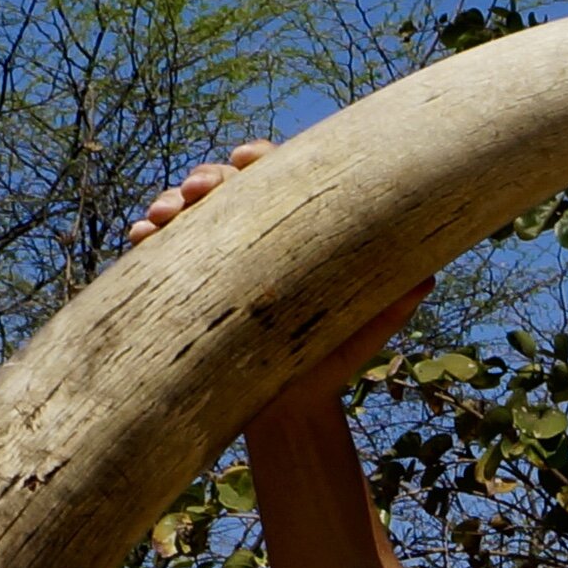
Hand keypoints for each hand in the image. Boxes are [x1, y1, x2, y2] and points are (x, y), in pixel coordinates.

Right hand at [134, 141, 435, 418]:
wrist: (291, 408)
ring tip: (160, 216)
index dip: (260, 159)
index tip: (248, 159)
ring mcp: (215, 257)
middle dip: (206, 179)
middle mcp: (251, 234)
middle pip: (224, 187)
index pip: (275, 177)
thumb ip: (395, 297)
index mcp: (293, 228)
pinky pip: (161, 255)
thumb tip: (427, 273)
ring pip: (186, 214)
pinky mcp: (188, 284)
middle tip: (197, 191)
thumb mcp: (367, 324)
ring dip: (169, 205)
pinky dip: (146, 241)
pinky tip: (139, 240)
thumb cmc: (332, 356)